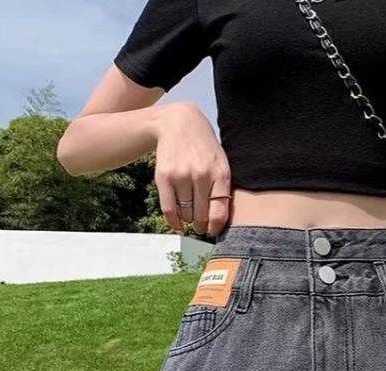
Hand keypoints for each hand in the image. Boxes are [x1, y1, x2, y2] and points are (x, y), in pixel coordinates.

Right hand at [153, 101, 231, 235]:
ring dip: (188, 220)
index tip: (213, 231)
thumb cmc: (204, 149)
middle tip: (201, 227)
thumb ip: (222, 189)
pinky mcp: (164, 177)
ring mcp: (181, 176)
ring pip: (186, 214)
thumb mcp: (221, 164)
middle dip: (201, 226)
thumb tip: (219, 221)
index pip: (219, 213)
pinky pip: (169, 209)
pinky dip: (173, 221)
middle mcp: (201, 176)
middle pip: (201, 216)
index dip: (215, 228)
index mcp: (220, 175)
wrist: (179, 123)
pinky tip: (177, 224)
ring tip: (190, 216)